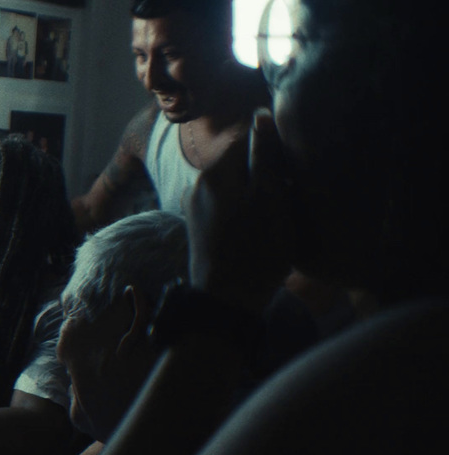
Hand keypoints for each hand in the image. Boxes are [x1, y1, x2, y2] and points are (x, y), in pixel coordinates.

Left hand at [187, 110, 293, 312]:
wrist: (225, 302)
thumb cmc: (256, 251)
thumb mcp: (270, 199)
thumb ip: (263, 157)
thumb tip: (260, 114)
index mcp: (215, 172)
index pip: (248, 136)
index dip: (276, 146)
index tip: (296, 164)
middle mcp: (199, 183)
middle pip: (240, 159)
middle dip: (267, 167)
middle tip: (293, 188)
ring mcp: (196, 204)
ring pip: (236, 181)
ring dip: (259, 187)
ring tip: (281, 207)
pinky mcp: (201, 224)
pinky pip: (229, 201)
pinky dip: (248, 205)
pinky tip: (263, 222)